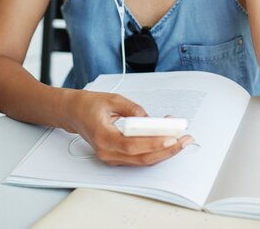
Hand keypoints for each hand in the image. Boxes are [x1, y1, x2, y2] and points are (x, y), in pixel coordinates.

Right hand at [65, 90, 192, 165]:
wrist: (74, 113)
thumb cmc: (89, 105)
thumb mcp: (112, 99)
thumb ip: (133, 109)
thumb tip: (150, 118)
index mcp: (103, 137)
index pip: (132, 145)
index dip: (153, 143)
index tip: (171, 137)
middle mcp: (107, 152)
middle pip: (141, 157)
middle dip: (166, 150)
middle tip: (184, 139)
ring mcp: (111, 157)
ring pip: (142, 160)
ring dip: (163, 151)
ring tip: (181, 139)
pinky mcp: (117, 157)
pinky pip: (138, 157)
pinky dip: (154, 149)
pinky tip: (167, 139)